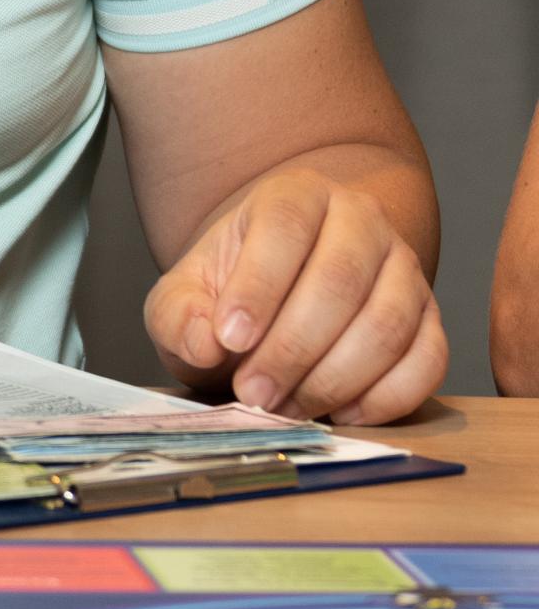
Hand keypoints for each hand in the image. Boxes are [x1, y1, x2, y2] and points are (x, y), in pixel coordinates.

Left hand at [143, 168, 445, 424]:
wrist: (283, 294)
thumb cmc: (232, 293)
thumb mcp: (185, 297)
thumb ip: (178, 315)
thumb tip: (203, 343)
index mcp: (296, 195)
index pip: (285, 227)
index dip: (258, 286)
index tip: (230, 339)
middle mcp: (360, 220)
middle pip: (339, 281)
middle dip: (292, 348)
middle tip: (254, 394)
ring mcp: (403, 268)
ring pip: (386, 324)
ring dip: (333, 379)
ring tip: (286, 408)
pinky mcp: (430, 319)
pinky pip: (428, 360)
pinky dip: (387, 397)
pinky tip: (341, 413)